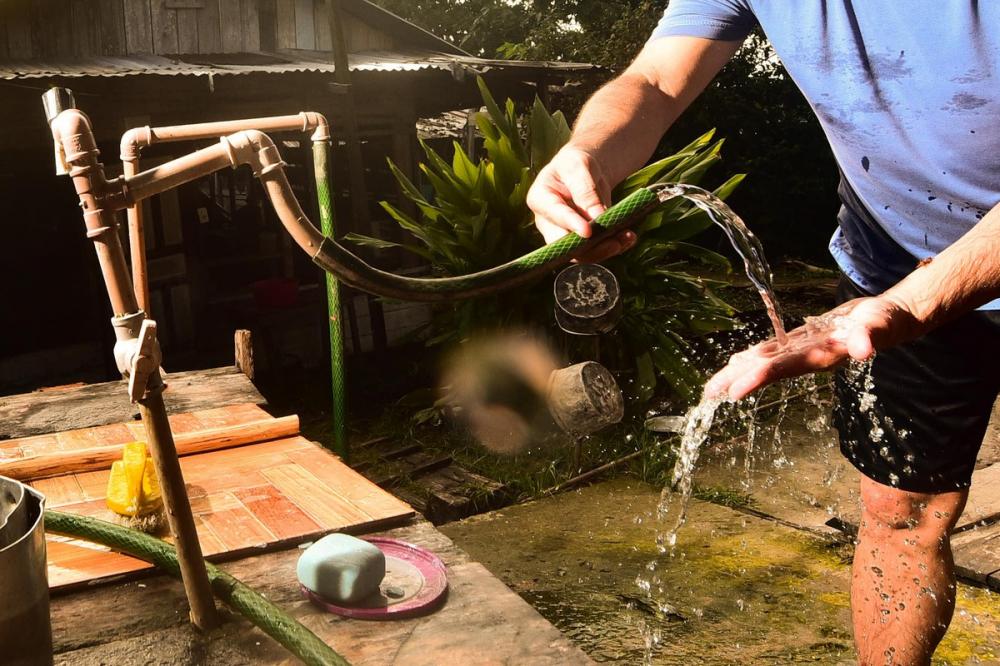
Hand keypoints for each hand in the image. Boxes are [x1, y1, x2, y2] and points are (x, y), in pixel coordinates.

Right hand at [527, 145, 636, 262]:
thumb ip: (586, 191)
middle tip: (613, 242)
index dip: (571, 225)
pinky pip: (595, 250)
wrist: (583, 171)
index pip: (555, 216)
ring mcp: (563, 234)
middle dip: (590, 247)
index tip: (588, 231)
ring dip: (605, 249)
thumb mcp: (579, 167)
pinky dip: (613, 246)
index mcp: (540, 199)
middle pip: (564, 244)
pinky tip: (627, 238)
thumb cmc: (575, 164)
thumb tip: (598, 217)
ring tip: (627, 237)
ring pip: (581, 253)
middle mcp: (548, 222)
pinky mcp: (580, 241)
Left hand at [705, 295, 919, 400]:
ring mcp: (802, 352)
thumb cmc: (883, 323)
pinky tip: (736, 361)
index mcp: (818, 357)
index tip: (732, 393)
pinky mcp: (802, 343)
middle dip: (737, 381)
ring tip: (712, 387)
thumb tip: (864, 350)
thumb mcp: (877, 327)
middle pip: (764, 370)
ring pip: (764, 363)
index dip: (756, 379)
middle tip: (708, 394)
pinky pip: (773, 351)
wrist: (887, 320)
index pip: (781, 369)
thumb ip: (868, 338)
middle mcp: (805, 358)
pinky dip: (754, 357)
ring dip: (738, 373)